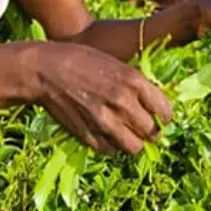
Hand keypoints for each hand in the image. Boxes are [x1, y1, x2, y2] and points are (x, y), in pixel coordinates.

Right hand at [29, 42, 172, 154]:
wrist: (45, 70)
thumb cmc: (81, 60)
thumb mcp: (116, 63)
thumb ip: (136, 84)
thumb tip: (154, 103)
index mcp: (133, 81)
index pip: (165, 111)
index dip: (165, 117)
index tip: (162, 118)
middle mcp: (122, 103)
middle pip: (152, 132)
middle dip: (151, 132)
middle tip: (145, 128)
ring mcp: (104, 121)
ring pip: (134, 147)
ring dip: (133, 142)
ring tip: (127, 134)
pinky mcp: (87, 135)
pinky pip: (111, 151)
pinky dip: (113, 146)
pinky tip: (108, 134)